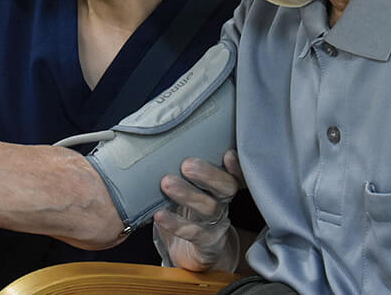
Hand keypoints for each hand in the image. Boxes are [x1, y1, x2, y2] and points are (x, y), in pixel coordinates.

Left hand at [154, 149, 244, 272]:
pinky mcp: (206, 244)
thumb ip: (178, 166)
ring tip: (167, 183)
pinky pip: (193, 233)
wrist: (190, 251)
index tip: (227, 153)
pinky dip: (176, 223)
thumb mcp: (185, 186)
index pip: (235, 172)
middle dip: (208, 174)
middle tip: (187, 164)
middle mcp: (222, 202)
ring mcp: (216, 224)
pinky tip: (160, 215)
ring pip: (208, 208)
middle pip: (226, 186)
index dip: (236, 165)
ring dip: (188, 194)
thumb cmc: (185, 210)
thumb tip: (155, 140)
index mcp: (220, 185)